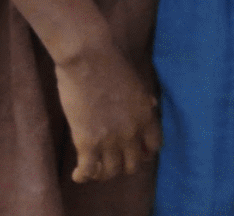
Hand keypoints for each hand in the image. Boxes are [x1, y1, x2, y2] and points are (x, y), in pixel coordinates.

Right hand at [54, 42, 160, 183]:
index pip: (154, 146)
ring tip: (95, 168)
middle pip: (133, 164)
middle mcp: (132, 132)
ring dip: (103, 173)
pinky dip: (84, 176)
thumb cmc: (110, 62)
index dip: (145, 152)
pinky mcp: (87, 142)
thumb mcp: (136, 80)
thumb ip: (144, 99)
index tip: (137, 152)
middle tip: (113, 161)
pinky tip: (78, 174)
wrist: (88, 57)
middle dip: (124, 164)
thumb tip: (152, 105)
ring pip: (111, 172)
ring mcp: (110, 140)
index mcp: (146, 115)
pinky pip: (89, 170)